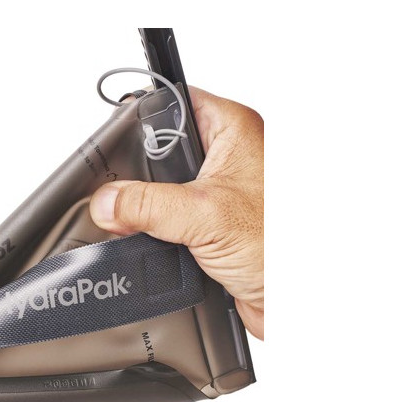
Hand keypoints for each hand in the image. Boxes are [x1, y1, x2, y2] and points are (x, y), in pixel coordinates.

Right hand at [89, 86, 263, 338]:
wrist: (296, 299)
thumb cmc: (281, 248)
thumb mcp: (202, 216)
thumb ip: (147, 205)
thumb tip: (107, 201)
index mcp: (235, 130)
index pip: (176, 102)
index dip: (142, 117)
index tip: (112, 141)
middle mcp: (229, 156)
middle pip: (162, 147)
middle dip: (138, 172)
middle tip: (119, 190)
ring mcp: (220, 192)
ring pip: (163, 187)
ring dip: (147, 207)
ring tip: (134, 219)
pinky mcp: (212, 224)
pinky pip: (170, 219)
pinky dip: (156, 231)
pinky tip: (150, 241)